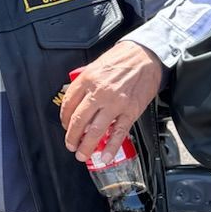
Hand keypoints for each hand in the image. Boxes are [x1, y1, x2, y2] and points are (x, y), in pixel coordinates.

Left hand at [59, 41, 163, 162]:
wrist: (146, 55)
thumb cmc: (123, 58)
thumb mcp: (97, 65)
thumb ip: (85, 83)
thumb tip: (76, 100)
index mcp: (88, 79)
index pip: (68, 104)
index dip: (63, 119)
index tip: (65, 126)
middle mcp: (99, 92)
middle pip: (78, 120)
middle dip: (72, 137)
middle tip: (71, 145)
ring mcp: (115, 103)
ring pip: (95, 130)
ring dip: (86, 146)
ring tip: (82, 155)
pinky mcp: (131, 110)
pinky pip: (118, 133)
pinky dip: (111, 147)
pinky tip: (105, 156)